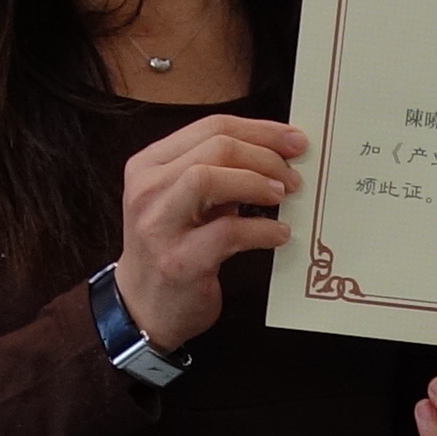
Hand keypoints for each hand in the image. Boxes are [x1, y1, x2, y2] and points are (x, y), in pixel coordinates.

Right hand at [111, 116, 303, 352]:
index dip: (260, 130)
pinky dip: (262, 229)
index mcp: (149, 165)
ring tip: (283, 196)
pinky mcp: (179, 261)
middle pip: (216, 148)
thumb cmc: (172, 248)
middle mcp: (148, 189)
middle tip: (293, 176)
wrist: (142, 307)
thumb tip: (277, 155)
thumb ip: (218, 174)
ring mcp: (159, 225)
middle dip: (265, 156)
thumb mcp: (185, 201)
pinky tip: (279, 234)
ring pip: (209, 178)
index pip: (211, 128)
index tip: (294, 139)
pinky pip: (227, 232)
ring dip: (257, 183)